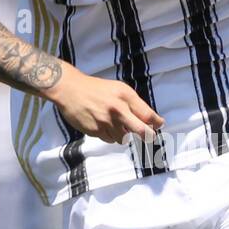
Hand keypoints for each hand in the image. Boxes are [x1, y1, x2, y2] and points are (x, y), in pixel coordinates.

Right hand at [42, 63, 164, 143]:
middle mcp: (117, 109)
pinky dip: (110, 136)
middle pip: (142, 131)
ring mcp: (106, 122)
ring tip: (115, 125)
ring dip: (124, 135)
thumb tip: (150, 121)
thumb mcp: (118, 89)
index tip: (159, 125)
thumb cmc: (97, 89)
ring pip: (124, 138)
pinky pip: (109, 140)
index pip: (148, 114)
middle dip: (148, 136)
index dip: (157, 123)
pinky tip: (103, 125)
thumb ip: (134, 104)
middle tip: (149, 137)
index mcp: (125, 96)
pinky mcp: (95, 131)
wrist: (70, 89)